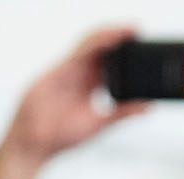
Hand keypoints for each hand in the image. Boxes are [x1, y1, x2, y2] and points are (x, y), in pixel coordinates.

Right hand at [1, 27, 151, 165]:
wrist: (36, 142)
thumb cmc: (60, 135)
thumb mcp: (100, 123)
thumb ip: (122, 113)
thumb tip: (146, 107)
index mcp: (90, 86)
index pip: (110, 63)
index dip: (124, 53)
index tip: (143, 48)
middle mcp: (80, 74)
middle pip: (101, 49)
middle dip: (119, 38)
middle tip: (138, 31)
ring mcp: (70, 70)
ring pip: (91, 44)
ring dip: (110, 34)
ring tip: (130, 30)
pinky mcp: (60, 69)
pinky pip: (80, 50)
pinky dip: (96, 42)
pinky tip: (111, 39)